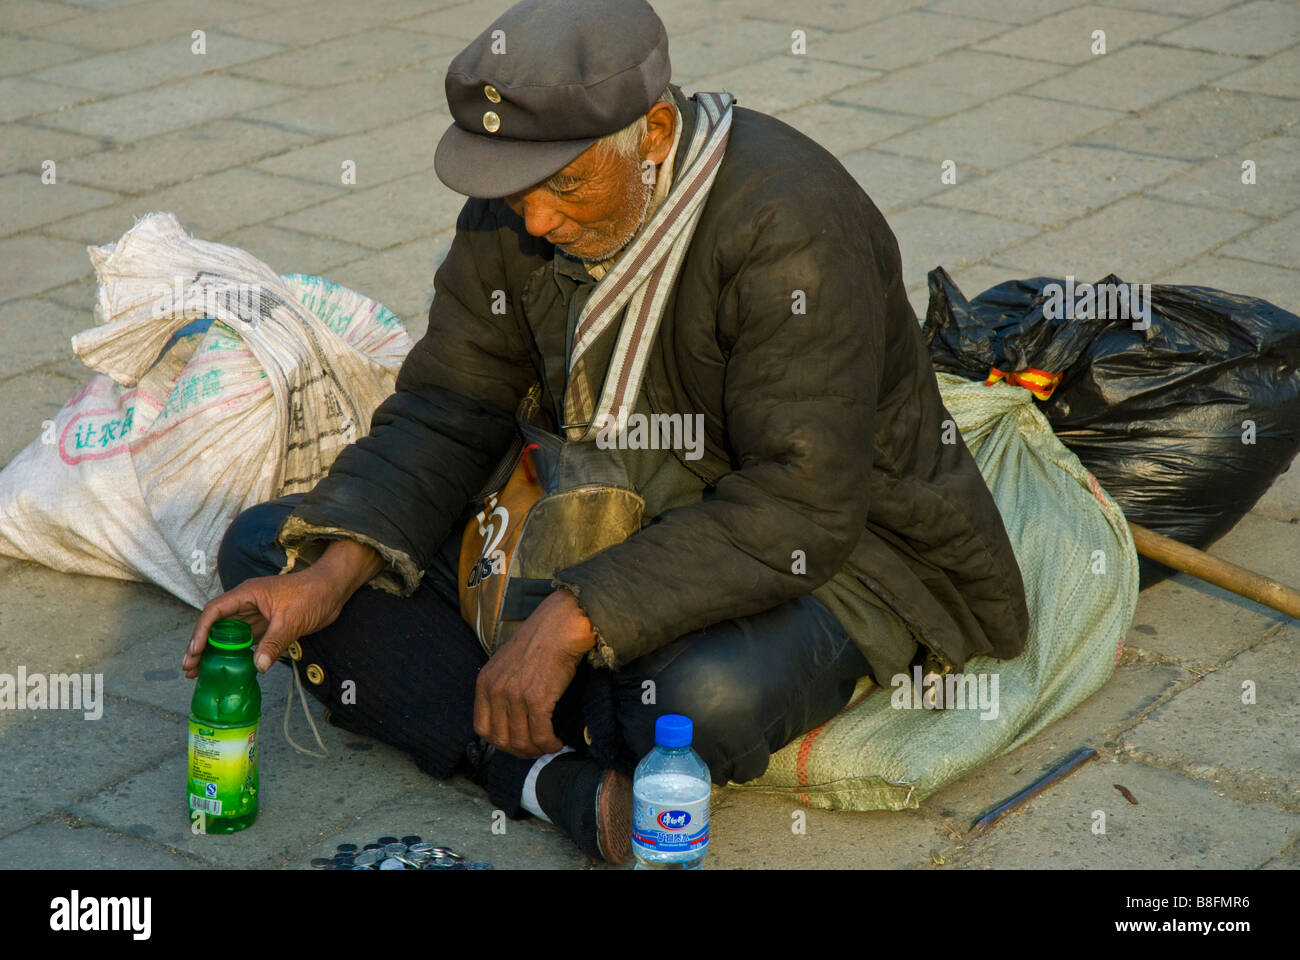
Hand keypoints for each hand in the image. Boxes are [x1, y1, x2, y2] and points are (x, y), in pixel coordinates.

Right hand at [182, 568, 347, 677]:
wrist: (334, 590)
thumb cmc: (313, 594)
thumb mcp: (291, 620)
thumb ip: (274, 643)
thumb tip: (259, 666)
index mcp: (247, 594)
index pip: (215, 612)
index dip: (201, 632)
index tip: (195, 652)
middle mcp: (247, 604)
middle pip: (216, 626)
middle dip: (201, 646)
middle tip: (190, 668)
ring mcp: (257, 615)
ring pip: (229, 635)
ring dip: (215, 653)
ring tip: (200, 673)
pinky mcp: (268, 625)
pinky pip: (246, 641)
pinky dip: (236, 654)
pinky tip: (228, 669)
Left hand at [474, 588, 596, 757]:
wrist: (560, 627)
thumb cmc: (540, 642)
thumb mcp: (507, 663)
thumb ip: (501, 687)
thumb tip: (509, 717)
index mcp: (484, 682)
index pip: (482, 729)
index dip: (500, 742)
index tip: (516, 743)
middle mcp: (495, 691)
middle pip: (501, 740)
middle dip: (520, 751)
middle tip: (536, 749)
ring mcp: (515, 696)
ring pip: (521, 741)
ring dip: (538, 750)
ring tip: (550, 745)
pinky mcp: (537, 700)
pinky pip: (541, 735)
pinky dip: (550, 744)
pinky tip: (557, 741)